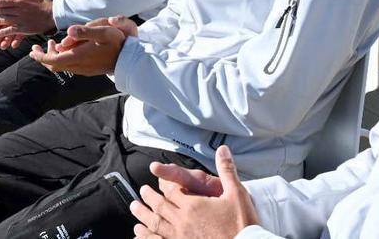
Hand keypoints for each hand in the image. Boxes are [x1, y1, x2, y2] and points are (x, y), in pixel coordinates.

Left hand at [0, 0, 54, 45]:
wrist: (53, 15)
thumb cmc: (43, 3)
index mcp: (19, 0)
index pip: (2, 1)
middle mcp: (18, 10)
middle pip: (0, 10)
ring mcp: (20, 19)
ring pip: (3, 20)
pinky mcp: (23, 28)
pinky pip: (10, 30)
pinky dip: (2, 32)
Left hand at [29, 17, 136, 75]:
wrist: (129, 59)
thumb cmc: (117, 43)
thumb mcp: (104, 32)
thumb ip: (85, 31)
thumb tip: (68, 32)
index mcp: (78, 57)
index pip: (53, 60)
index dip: (40, 56)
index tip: (32, 50)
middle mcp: (78, 66)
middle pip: (54, 65)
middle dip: (43, 56)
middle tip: (36, 47)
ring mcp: (83, 70)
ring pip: (61, 66)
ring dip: (53, 56)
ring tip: (51, 45)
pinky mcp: (88, 70)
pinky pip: (69, 66)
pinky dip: (62, 58)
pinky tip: (66, 49)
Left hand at [131, 146, 258, 238]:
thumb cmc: (242, 223)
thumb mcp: (237, 193)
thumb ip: (227, 170)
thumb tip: (223, 149)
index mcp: (193, 205)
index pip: (172, 190)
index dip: (164, 183)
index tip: (158, 180)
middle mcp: (182, 221)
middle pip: (160, 206)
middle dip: (149, 198)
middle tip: (141, 192)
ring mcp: (180, 238)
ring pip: (156, 225)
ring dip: (143, 217)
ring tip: (135, 211)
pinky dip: (148, 238)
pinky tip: (141, 236)